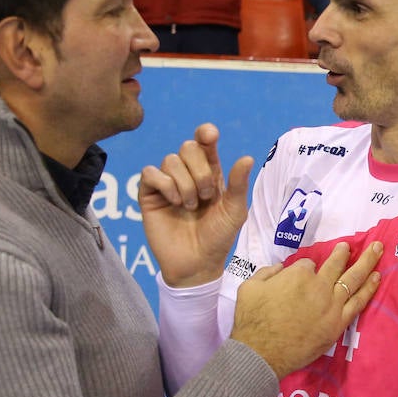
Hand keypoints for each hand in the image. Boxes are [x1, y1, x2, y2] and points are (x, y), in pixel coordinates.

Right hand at [139, 123, 251, 285]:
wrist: (197, 263)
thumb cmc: (218, 238)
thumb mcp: (235, 211)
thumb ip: (238, 184)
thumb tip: (247, 157)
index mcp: (210, 172)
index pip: (204, 142)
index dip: (205, 133)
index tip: (210, 136)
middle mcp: (188, 174)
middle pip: (187, 147)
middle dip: (200, 170)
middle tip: (205, 196)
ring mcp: (167, 183)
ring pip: (170, 160)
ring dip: (185, 184)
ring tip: (189, 206)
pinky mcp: (150, 195)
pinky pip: (150, 173)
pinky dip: (165, 184)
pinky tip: (174, 202)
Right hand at [229, 240, 381, 378]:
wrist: (261, 353)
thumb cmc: (252, 320)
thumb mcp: (249, 286)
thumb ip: (267, 272)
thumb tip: (281, 269)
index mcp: (298, 274)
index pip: (308, 264)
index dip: (304, 269)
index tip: (300, 275)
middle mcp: (319, 286)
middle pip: (337, 264)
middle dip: (344, 252)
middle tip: (351, 245)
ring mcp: (331, 305)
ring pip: (354, 279)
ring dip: (367, 261)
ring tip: (377, 248)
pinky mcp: (338, 323)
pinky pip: (358, 303)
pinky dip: (369, 288)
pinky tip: (377, 277)